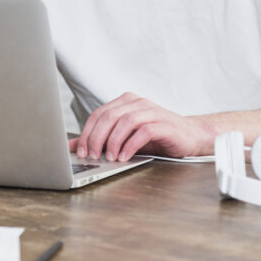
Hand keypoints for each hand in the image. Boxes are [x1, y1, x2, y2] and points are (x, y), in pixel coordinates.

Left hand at [67, 92, 213, 160]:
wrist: (189, 137)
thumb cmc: (155, 137)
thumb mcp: (124, 138)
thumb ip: (101, 140)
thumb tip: (71, 148)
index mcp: (125, 102)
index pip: (99, 114)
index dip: (87, 132)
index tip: (81, 150)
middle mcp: (137, 103)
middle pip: (109, 116)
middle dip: (96, 138)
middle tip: (92, 155)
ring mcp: (152, 111)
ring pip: (125, 121)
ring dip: (113, 142)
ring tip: (110, 158)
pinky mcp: (164, 124)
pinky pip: (143, 131)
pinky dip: (131, 145)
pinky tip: (125, 157)